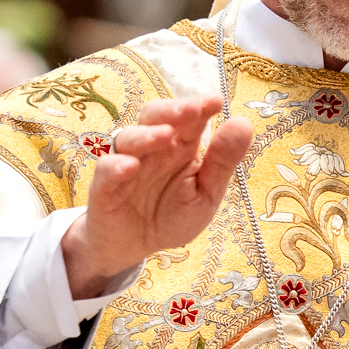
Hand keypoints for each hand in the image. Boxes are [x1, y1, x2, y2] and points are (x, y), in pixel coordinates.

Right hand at [62, 96, 253, 298]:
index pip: (189, 118)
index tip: (216, 101)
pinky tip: (130, 166)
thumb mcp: (206, 194)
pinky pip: (106, 170)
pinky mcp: (104, 186)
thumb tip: (244, 124)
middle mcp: (152, 148)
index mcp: (181, 146)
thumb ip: (222, 162)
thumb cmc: (172, 215)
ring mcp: (126, 163)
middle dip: (172, 110)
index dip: (200, 106)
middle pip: (155, 116)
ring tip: (165, 135)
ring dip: (147, 134)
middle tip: (191, 109)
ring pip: (129, 137)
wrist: (136, 247)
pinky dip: (116, 166)